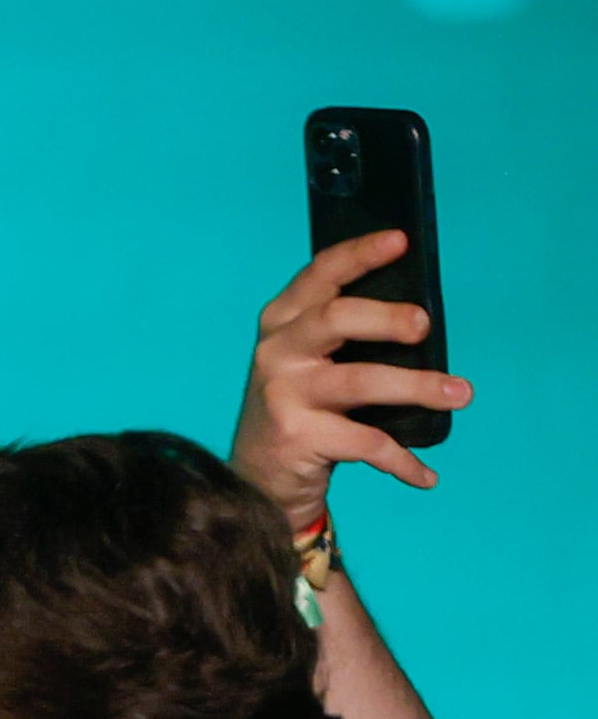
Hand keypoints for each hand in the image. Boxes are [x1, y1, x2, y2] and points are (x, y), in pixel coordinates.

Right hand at [230, 230, 471, 519]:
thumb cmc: (299, 406)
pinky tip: (426, 475)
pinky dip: (401, 461)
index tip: (402, 240)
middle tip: (426, 327)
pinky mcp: (298, 437)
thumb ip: (341, 331)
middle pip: (337, 318)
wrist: (257, 478)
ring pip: (360, 381)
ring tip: (460, 394)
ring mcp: (284, 395)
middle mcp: (276, 352)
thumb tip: (419, 314)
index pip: (320, 274)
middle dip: (388, 317)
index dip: (360, 254)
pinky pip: (365, 443)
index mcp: (282, 322)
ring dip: (417, 387)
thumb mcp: (306, 359)